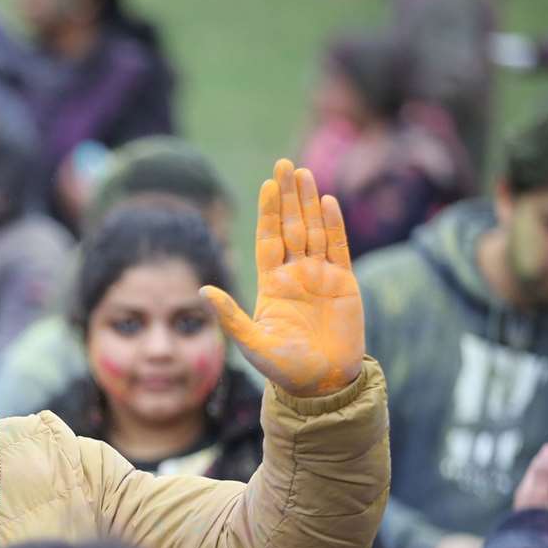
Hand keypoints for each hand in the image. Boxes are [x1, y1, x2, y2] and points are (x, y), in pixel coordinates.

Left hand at [202, 158, 364, 397]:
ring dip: (310, 203)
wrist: (322, 383)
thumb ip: (229, 315)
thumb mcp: (250, 342)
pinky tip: (328, 202)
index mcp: (272, 284)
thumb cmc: (282, 367)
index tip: (267, 185)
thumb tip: (202, 290)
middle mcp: (296, 274)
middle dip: (288, 197)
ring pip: (315, 231)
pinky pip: (339, 248)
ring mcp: (321, 276)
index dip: (268, 212)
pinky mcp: (345, 283)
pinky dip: (334, 226)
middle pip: (291, 226)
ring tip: (305, 174)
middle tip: (285, 164)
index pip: (269, 239)